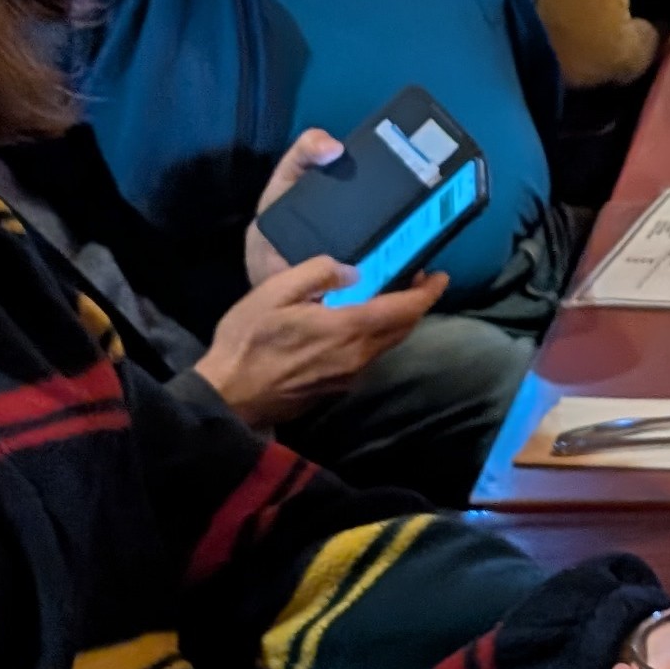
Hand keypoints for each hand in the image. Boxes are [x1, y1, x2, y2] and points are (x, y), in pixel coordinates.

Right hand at [192, 258, 444, 426]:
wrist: (229, 396)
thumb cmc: (248, 340)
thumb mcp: (276, 291)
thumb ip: (319, 274)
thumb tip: (353, 272)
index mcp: (349, 329)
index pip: (405, 310)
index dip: (428, 292)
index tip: (440, 276)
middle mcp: (358, 357)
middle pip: (403, 329)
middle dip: (416, 304)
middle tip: (415, 280)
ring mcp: (349, 377)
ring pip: (387, 346)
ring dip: (396, 322)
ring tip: (389, 297)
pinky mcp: (336, 389)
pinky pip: (368, 358)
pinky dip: (376, 337)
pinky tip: (360, 325)